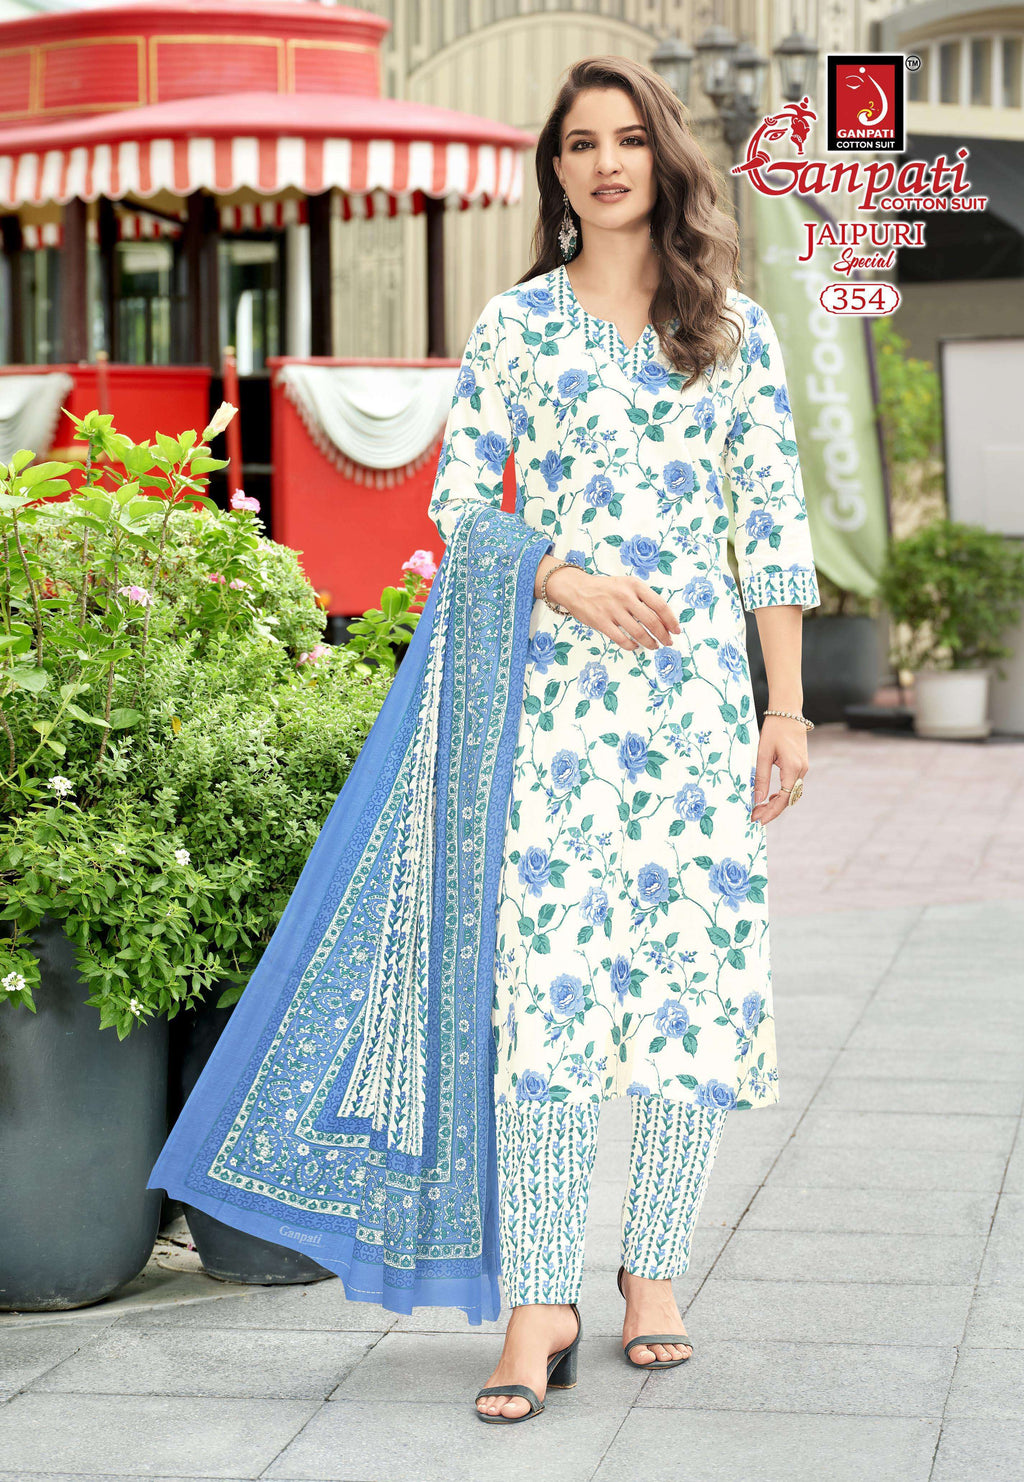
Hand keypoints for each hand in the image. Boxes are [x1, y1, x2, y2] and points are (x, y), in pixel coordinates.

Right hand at [545, 568, 680, 649]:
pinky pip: (622, 639)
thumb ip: (643, 598)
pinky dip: (632, 646)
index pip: (659, 605)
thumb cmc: (605, 588)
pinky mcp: (601, 622)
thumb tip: (663, 619)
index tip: (676, 630)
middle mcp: (625, 596)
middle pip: (651, 621)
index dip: (671, 620)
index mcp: (635, 585)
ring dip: (650, 642)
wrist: (576, 588)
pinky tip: (635, 646)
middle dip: (663, 635)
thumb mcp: (626, 585)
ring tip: (654, 646)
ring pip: (638, 632)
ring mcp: (613, 609)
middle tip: (668, 642)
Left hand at [751, 713, 808, 824]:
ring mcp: (803, 768)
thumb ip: (761, 778)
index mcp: (793, 768)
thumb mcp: (762, 754)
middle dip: (772, 810)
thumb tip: (757, 799)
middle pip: (788, 799)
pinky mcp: (801, 765)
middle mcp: (802, 771)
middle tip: (755, 816)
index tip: (757, 820)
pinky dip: (782, 793)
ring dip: (776, 803)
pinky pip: (793, 785)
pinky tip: (770, 796)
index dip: (770, 812)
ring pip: (791, 793)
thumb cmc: (774, 731)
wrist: (788, 713)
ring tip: (759, 808)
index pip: (783, 799)